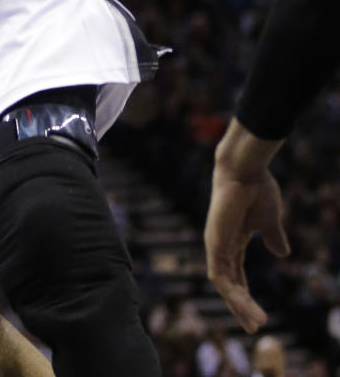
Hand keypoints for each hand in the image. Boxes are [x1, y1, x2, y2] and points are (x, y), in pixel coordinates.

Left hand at [204, 151, 289, 332]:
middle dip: (240, 306)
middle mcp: (221, 244)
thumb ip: (273, 237)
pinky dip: (234, 295)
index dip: (245, 295)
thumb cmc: (257, 189)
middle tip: (253, 327)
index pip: (237, 275)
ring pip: (225, 285)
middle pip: (230, 283)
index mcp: (233, 239)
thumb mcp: (269, 220)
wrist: (246, 170)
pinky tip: (247, 309)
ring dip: (240, 306)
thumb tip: (282, 254)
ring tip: (256, 324)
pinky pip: (221, 278)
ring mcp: (216, 244)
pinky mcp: (214, 244)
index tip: (257, 315)